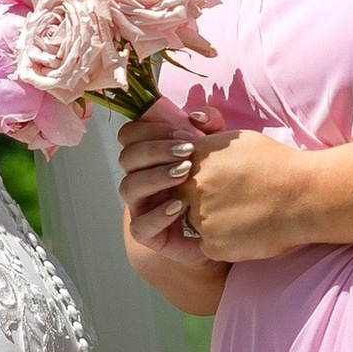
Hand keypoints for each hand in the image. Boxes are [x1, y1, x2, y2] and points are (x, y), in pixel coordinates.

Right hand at [117, 112, 203, 263]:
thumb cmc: (215, 184)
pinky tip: (179, 206)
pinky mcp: (148, 234)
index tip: (183, 134)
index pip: (130, 135)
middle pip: (127, 157)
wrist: (226, 226)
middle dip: (156, 150)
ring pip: (128, 187)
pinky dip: (157, 216)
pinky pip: (140, 226)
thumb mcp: (216, 150)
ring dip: (156, 177)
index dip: (149, 129)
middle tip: (187, 151)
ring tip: (185, 174)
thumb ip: (211, 126)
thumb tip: (196, 116)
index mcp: (149, 157)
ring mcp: (141, 207)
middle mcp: (139, 179)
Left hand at [177, 125, 317, 263]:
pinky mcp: (212, 243)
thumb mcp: (239, 139)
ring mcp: (200, 217)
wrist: (304, 196)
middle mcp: (193, 186)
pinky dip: (225, 242)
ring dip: (213, 221)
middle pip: (180, 198)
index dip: (190, 179)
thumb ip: (207, 139)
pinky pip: (209, 245)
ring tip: (244, 213)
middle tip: (230, 200)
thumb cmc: (276, 165)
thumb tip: (186, 131)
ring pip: (194, 223)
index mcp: (197, 159)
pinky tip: (247, 229)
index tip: (211, 183)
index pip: (173, 170)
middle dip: (197, 201)